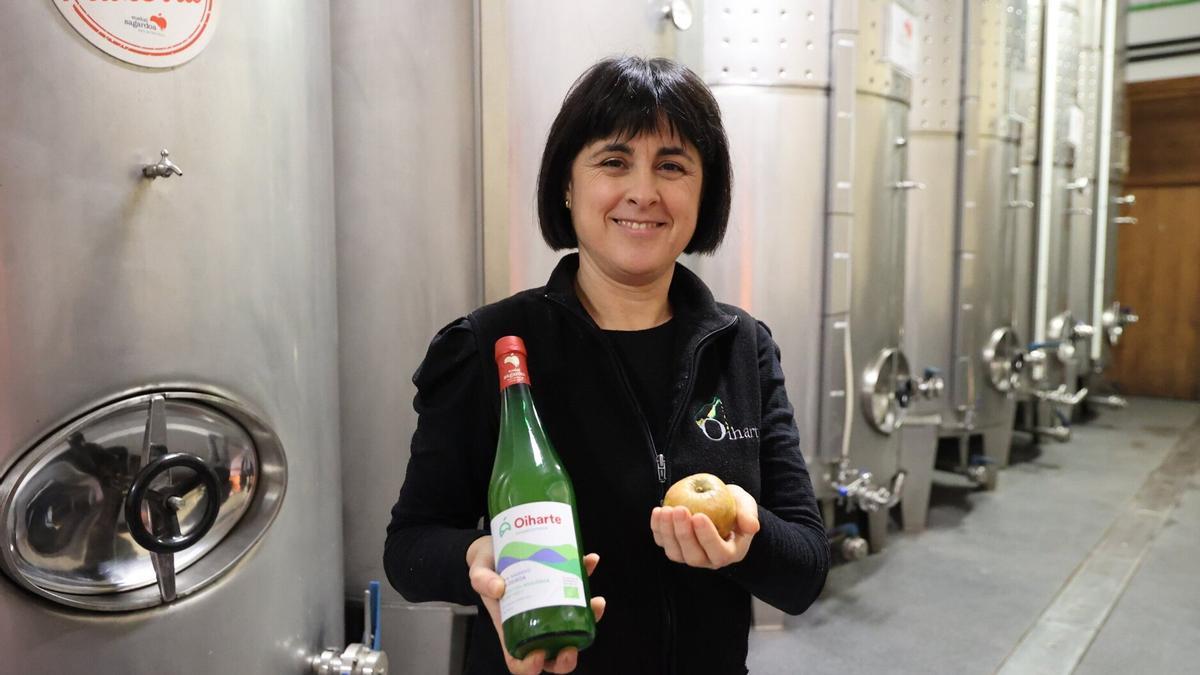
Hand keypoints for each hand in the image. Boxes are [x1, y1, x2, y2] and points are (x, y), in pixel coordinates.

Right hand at [466, 536, 605, 674]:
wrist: (497, 543)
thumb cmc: (486, 565)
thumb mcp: (478, 571)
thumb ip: (482, 580)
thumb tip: (498, 588)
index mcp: (510, 626)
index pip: (518, 660)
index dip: (530, 667)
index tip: (539, 656)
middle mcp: (533, 621)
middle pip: (552, 653)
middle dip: (566, 658)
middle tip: (572, 646)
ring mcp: (550, 605)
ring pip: (574, 624)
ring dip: (590, 617)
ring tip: (596, 602)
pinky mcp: (561, 585)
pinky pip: (578, 587)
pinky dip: (587, 575)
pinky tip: (591, 561)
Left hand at [650, 484, 760, 568]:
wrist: (719, 507)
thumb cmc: (734, 507)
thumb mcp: (745, 505)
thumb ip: (748, 513)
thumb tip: (752, 526)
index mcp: (729, 553)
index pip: (719, 552)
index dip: (707, 537)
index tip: (699, 516)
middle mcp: (708, 560)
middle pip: (694, 556)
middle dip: (684, 534)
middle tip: (680, 510)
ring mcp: (689, 556)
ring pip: (675, 553)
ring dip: (668, 532)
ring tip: (666, 510)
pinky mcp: (674, 547)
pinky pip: (663, 543)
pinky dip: (657, 529)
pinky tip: (658, 512)